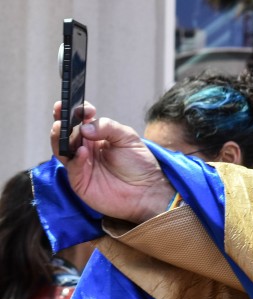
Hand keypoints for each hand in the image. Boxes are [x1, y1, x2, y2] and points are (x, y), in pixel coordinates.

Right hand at [51, 101, 173, 223]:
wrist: (147, 190)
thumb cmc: (139, 163)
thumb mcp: (128, 138)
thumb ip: (108, 127)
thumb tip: (85, 127)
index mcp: (97, 134)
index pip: (81, 119)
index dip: (78, 111)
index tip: (82, 108)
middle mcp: (86, 147)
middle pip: (66, 132)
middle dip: (62, 121)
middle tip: (61, 113)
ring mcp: (81, 164)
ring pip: (61, 149)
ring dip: (59, 138)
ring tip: (61, 128)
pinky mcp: (80, 181)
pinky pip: (72, 167)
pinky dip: (76, 159)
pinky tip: (82, 151)